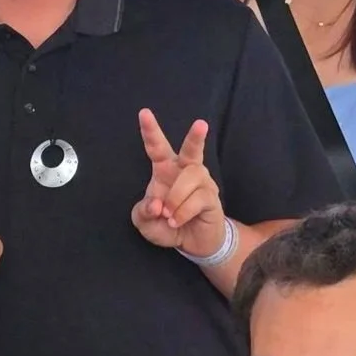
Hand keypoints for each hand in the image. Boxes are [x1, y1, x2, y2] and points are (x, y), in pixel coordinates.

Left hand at [131, 110, 225, 257]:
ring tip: (169, 215)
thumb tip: (156, 204)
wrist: (192, 242)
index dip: (151, 131)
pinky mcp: (212, 197)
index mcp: (165, 170)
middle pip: (191, 150)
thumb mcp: (145, 222)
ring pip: (190, 178)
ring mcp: (202, 183)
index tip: (144, 113)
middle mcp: (185, 171)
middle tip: (201, 124)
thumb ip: (143, 212)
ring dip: (175, 198)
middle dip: (195, 137)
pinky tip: (177, 221)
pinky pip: (198, 199)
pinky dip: (182, 213)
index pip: (157, 147)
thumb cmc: (167, 224)